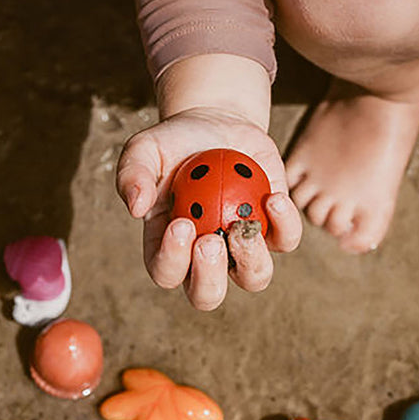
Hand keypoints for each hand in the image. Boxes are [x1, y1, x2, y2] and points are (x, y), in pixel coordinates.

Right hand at [116, 108, 301, 309]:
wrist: (215, 124)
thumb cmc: (173, 144)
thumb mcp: (144, 150)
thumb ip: (132, 175)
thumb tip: (136, 208)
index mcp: (167, 247)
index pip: (166, 273)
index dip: (173, 259)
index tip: (181, 224)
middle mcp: (204, 258)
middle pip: (207, 294)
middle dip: (210, 276)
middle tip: (210, 240)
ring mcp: (240, 247)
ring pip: (253, 278)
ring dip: (251, 259)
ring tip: (243, 225)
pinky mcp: (273, 228)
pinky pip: (286, 241)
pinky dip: (285, 225)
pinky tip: (273, 198)